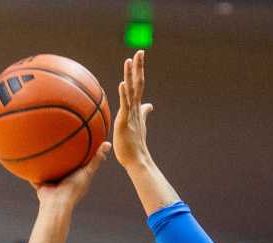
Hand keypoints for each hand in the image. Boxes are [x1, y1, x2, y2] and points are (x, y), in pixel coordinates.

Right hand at [33, 142, 110, 210]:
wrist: (56, 203)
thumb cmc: (73, 188)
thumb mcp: (87, 172)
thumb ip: (96, 159)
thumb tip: (108, 143)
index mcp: (76, 178)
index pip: (78, 163)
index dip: (78, 153)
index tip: (78, 141)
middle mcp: (64, 180)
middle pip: (62, 165)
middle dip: (60, 156)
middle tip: (58, 141)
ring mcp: (52, 183)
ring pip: (48, 169)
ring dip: (45, 162)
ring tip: (41, 147)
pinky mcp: (41, 184)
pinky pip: (35, 174)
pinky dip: (31, 168)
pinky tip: (27, 156)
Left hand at [113, 50, 153, 168]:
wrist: (136, 159)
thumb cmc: (134, 144)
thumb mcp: (139, 124)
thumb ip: (144, 112)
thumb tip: (150, 105)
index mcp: (136, 107)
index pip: (138, 84)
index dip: (139, 70)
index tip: (138, 56)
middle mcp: (135, 108)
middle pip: (138, 83)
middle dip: (138, 67)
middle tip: (139, 51)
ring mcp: (131, 114)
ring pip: (131, 91)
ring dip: (131, 75)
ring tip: (129, 61)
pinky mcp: (125, 121)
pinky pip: (125, 105)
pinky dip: (124, 94)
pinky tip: (123, 83)